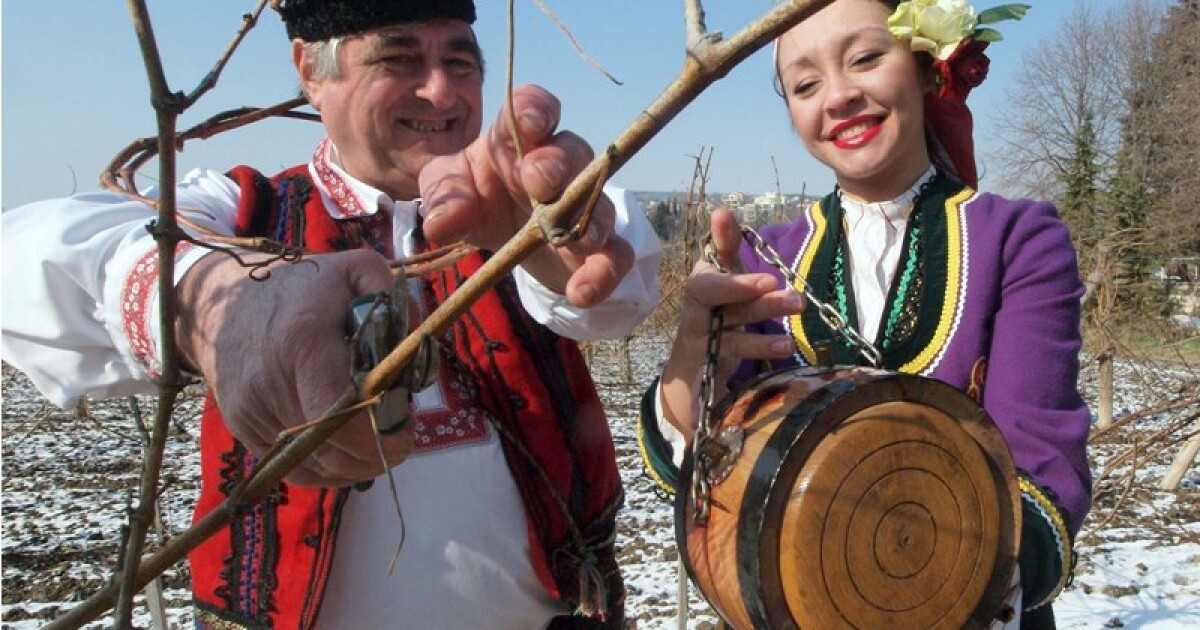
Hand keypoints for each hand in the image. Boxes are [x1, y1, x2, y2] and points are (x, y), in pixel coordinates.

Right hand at [176, 249, 415, 486]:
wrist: (224, 300)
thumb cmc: (301, 288)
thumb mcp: (352, 270)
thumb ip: (393, 295)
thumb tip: (417, 336)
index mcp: (304, 341)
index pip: (340, 412)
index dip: (377, 436)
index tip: (406, 432)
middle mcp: (270, 383)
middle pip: (333, 448)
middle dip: (376, 450)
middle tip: (398, 431)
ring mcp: (251, 411)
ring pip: (317, 466)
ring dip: (355, 462)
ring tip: (374, 436)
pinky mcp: (242, 430)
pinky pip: (294, 469)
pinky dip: (329, 468)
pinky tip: (348, 449)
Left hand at [418, 83, 633, 307]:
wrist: (508, 241)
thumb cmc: (478, 197)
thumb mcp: (448, 190)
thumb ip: (443, 197)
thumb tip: (442, 223)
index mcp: (518, 141)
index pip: (534, 109)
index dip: (536, 111)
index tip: (530, 124)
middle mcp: (559, 166)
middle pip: (573, 151)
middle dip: (559, 163)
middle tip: (539, 181)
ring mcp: (584, 206)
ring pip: (600, 203)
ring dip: (587, 220)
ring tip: (566, 240)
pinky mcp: (599, 247)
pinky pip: (615, 255)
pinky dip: (603, 273)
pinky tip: (581, 292)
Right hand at [659, 209, 804, 439]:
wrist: (692, 377)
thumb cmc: (718, 323)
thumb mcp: (728, 287)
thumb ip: (728, 252)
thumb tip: (723, 211)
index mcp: (704, 283)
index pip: (711, 257)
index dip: (719, 238)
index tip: (723, 216)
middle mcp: (695, 307)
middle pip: (710, 290)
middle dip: (740, 285)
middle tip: (773, 281)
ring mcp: (698, 338)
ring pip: (727, 323)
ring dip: (761, 313)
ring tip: (796, 305)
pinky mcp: (706, 365)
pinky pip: (731, 354)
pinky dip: (760, 347)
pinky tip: (786, 344)